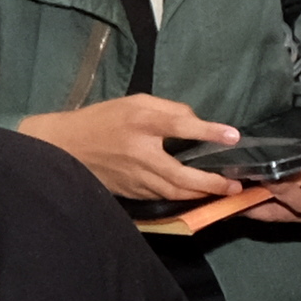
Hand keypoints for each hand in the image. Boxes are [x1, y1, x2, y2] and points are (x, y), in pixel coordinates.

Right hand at [21, 95, 241, 204]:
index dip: (208, 131)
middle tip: (235, 186)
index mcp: (140, 122)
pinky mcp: (131, 193)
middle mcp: (139, 153)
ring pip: (174, 192)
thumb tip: (197, 123)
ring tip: (224, 192)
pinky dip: (182, 197)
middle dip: (211, 183)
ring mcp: (134, 178)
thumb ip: (168, 110)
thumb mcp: (135, 102)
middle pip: (181, 175)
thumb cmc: (104, 120)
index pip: (178, 125)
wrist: (66, 148)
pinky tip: (197, 194)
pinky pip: (162, 197)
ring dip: (201, 194)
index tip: (233, 136)